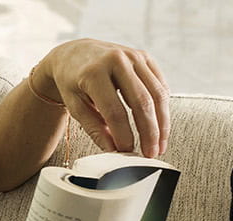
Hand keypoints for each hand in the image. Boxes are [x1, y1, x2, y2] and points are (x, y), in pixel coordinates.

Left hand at [30, 38, 169, 157]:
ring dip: (162, 123)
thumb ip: (93, 127)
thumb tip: (114, 151)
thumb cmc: (72, 82)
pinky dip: (163, 108)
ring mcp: (134, 56)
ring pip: (158, 94)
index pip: (114, 110)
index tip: (127, 151)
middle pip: (141, 102)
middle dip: (149, 132)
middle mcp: (116, 60)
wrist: (73, 53)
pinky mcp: (145, 57)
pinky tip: (160, 126)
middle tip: (151, 154)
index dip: (123, 134)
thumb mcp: (74, 105)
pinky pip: (160, 85)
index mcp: (93, 72)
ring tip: (160, 145)